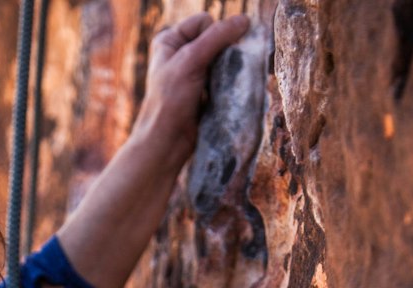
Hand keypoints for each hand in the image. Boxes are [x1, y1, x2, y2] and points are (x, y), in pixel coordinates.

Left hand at [135, 12, 250, 166]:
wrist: (167, 143)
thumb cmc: (171, 100)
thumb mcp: (191, 60)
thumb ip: (217, 38)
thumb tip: (245, 20)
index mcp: (170, 40)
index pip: (204, 22)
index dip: (214, 34)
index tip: (210, 57)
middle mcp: (181, 54)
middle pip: (216, 41)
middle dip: (224, 53)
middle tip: (222, 72)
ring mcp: (194, 75)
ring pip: (223, 61)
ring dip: (229, 70)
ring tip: (223, 85)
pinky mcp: (205, 93)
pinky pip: (225, 80)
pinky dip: (229, 85)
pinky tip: (227, 94)